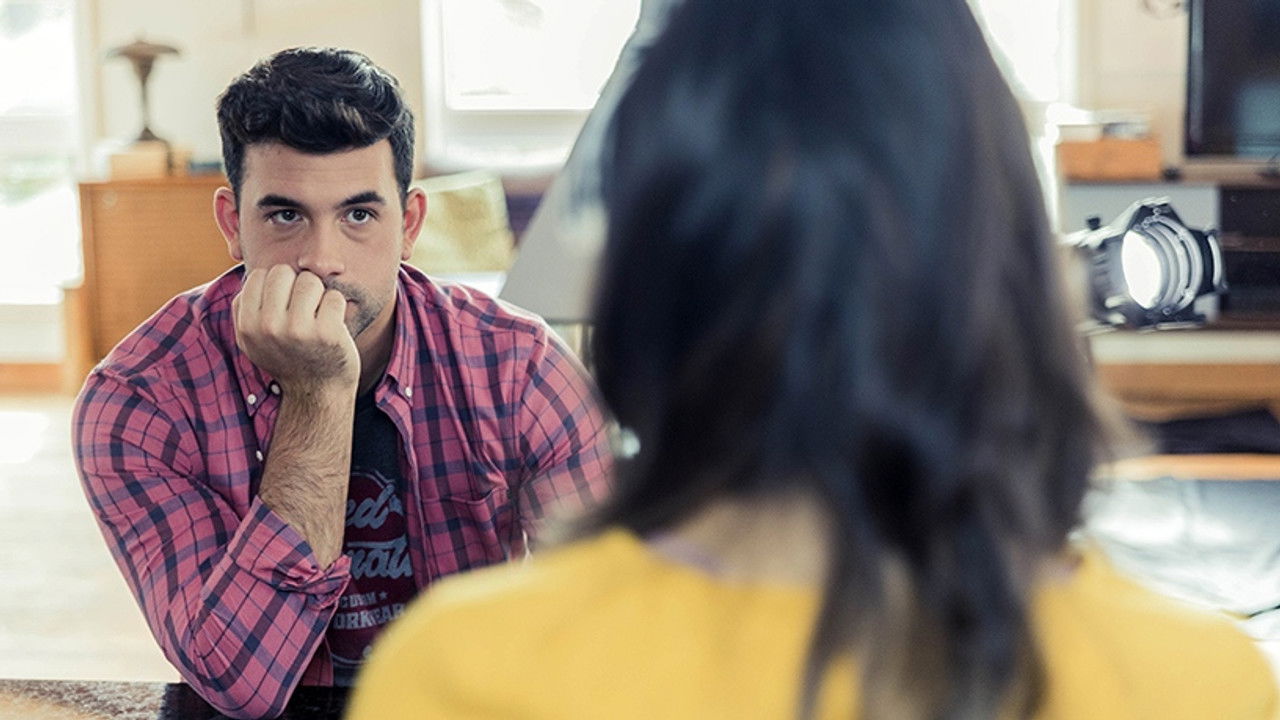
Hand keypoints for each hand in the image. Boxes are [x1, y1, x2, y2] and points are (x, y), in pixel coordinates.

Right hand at [232, 265, 359, 392]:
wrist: (317, 393)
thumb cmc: (289, 358)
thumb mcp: (254, 339)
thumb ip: (246, 309)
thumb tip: (251, 270)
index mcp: (247, 326)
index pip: (260, 275)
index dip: (276, 286)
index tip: (283, 307)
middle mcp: (268, 327)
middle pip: (284, 272)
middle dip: (296, 286)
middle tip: (303, 311)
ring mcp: (298, 330)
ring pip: (310, 280)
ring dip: (318, 295)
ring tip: (316, 318)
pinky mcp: (327, 332)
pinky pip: (334, 296)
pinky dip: (337, 308)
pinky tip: (332, 327)